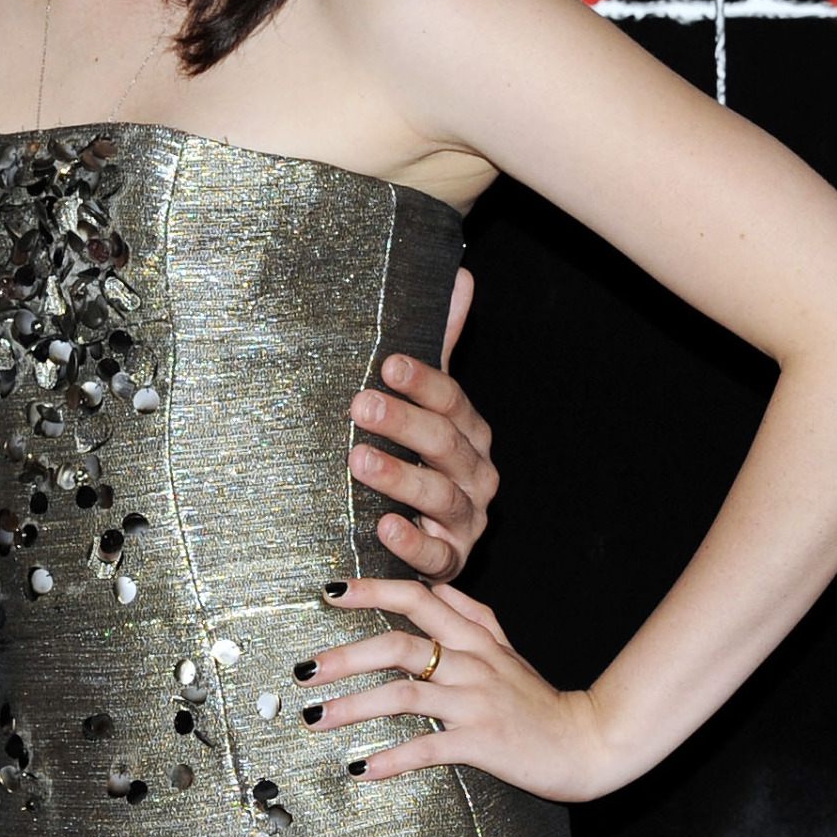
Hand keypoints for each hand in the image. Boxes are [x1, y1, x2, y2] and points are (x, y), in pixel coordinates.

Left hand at [295, 577, 626, 802]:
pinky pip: (428, 748)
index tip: (328, 592)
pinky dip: (391, 759)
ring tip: (315, 718)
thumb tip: (437, 586)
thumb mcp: (506, 647)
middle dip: (344, 655)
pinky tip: (360, 769)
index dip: (371, 591)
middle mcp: (471, 662)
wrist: (586, 742)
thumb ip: (472, 614)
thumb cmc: (538, 698)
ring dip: (353, 706)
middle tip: (302, 670)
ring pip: (404, 694)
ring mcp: (475, 702)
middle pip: (399, 644)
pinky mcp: (481, 742)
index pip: (418, 598)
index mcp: (474, 636)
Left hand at [357, 268, 494, 578]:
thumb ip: (443, 345)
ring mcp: (467, 520)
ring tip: (359, 461)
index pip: (453, 400)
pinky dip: (412, 543)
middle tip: (359, 405)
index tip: (387, 364)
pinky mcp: (451, 561)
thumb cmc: (424, 462)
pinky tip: (384, 528)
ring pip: (441, 496)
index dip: (423, 383)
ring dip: (401, 478)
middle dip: (404, 423)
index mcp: (471, 432)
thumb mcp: (430, 405)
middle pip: (446, 444)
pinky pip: (435, 555)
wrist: (433, 538)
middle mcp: (477, 474)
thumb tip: (462, 275)